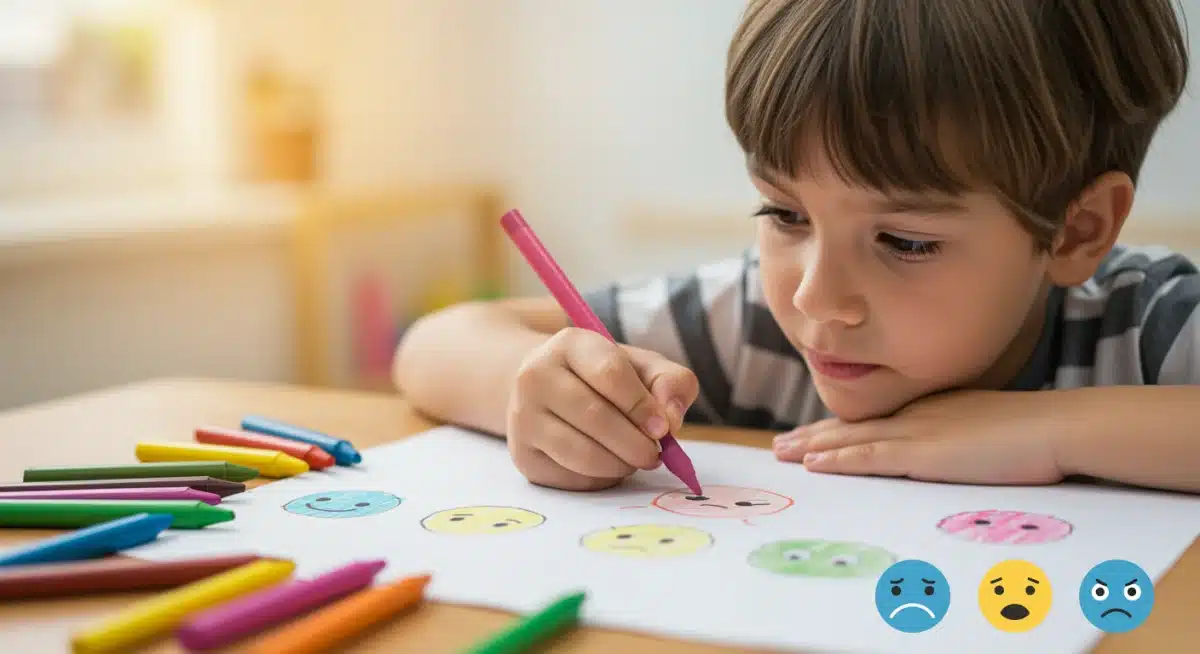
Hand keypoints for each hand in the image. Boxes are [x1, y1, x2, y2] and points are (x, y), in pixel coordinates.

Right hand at [507, 328, 699, 490]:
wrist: (549, 391)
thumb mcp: (641, 366)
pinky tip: (608, 464)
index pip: (610, 374)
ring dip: (621, 465)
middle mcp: (535, 377)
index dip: (643, 406)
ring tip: (635, 459)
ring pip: (582, 454)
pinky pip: (572, 478)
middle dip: (636, 443)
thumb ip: (670, 382)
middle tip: (655, 454)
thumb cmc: (604, 378)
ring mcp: (522, 418)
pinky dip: (601, 479)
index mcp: (569, 345)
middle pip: (595, 417)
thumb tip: (671, 419)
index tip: (664, 427)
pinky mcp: (523, 456)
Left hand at [772, 390, 1068, 484]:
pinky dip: (838, 459)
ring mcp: (918, 432)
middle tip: (781, 446)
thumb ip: (965, 438)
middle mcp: (916, 416)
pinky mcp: (924, 453)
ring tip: (781, 454)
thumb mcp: (990, 430)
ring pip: (852, 440)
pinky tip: (814, 464)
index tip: (814, 436)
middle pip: (854, 427)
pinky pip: (870, 457)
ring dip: (813, 448)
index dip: (841, 430)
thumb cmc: (1037, 433)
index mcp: (932, 410)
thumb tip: (959, 450)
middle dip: (815, 437)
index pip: (876, 422)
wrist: (1058, 426)